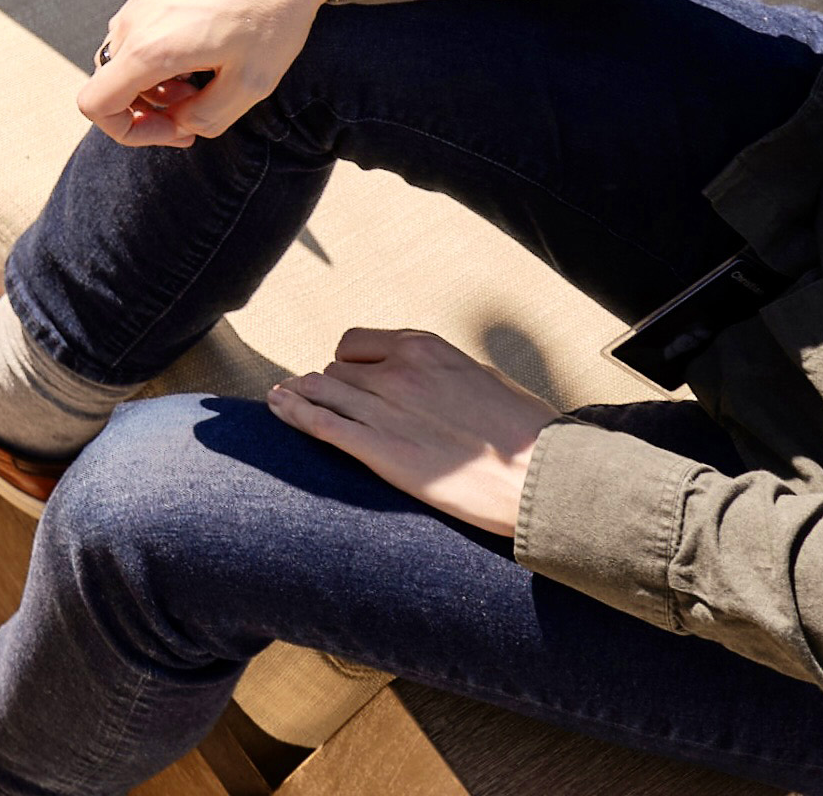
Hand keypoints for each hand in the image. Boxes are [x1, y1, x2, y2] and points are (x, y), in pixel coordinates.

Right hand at [76, 0, 337, 144]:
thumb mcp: (251, 82)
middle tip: (205, 100)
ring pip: (131, 56)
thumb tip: (181, 122)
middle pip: (114, 82)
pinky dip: (168, 50)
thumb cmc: (273, 9)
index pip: (94, 105)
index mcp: (148, 49)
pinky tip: (215, 40)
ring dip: (162, 78)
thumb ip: (207, 118)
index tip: (176, 130)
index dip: (128, 132)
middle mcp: (133, 20)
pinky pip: (146, 28)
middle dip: (155, 106)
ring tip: (213, 70)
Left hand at [268, 327, 559, 535]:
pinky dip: (293, 414)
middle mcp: (399, 372)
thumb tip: (424, 374)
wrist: (545, 478)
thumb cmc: (527, 434)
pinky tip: (276, 409)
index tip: (352, 382)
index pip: (356, 344)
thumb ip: (442, 372)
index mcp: (424, 349)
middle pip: (336, 371)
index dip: (350, 365)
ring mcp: (387, 409)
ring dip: (300, 395)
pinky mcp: (382, 450)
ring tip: (281, 398)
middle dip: (331, 388)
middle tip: (328, 404)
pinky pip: (321, 423)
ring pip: (321, 390)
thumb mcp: (483, 380)